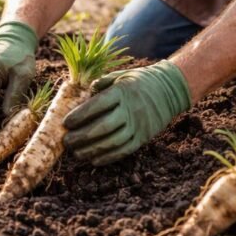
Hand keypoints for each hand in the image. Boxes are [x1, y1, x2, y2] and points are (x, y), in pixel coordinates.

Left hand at [63, 60, 190, 165]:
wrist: (170, 89)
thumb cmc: (140, 81)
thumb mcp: (121, 75)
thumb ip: (102, 83)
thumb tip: (85, 93)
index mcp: (122, 92)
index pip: (97, 105)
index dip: (80, 115)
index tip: (65, 123)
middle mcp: (130, 109)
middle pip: (102, 127)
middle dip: (81, 136)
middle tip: (65, 141)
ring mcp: (138, 125)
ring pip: (112, 142)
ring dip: (92, 150)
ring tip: (76, 153)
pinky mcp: (143, 137)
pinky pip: (124, 150)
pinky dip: (108, 157)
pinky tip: (94, 160)